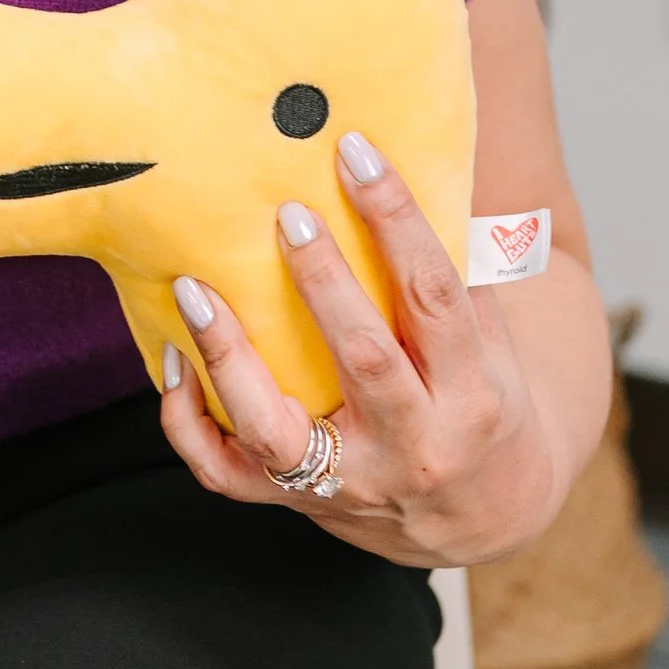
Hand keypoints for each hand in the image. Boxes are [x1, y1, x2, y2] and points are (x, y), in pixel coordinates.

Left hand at [156, 131, 572, 567]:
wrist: (482, 514)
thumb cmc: (480, 404)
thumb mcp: (493, 346)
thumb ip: (453, 278)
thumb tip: (395, 179)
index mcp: (473, 395)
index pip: (435, 295)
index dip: (397, 219)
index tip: (357, 154)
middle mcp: (414, 444)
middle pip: (364, 359)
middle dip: (323, 283)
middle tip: (288, 214)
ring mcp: (350, 482)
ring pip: (275, 429)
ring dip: (229, 355)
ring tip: (194, 288)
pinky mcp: (298, 504)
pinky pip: (226, 471)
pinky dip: (188, 420)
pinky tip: (175, 363)